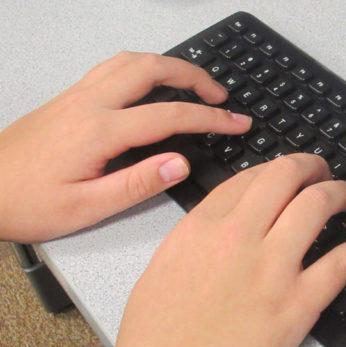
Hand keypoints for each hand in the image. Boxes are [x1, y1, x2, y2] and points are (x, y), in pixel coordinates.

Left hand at [0, 51, 251, 242]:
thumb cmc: (28, 204)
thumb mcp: (86, 207)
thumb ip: (138, 184)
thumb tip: (181, 162)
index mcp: (99, 132)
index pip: (169, 115)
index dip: (210, 119)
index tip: (238, 122)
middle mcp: (89, 103)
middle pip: (151, 69)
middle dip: (194, 76)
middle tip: (221, 95)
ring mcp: (76, 96)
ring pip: (130, 60)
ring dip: (168, 65)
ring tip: (194, 84)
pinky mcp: (68, 98)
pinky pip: (113, 67)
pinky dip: (143, 67)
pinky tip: (151, 84)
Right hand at [64, 154, 345, 346]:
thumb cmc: (157, 338)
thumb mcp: (163, 268)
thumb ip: (197, 239)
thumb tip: (224, 227)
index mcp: (202, 226)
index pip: (250, 177)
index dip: (277, 169)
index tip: (288, 176)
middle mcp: (240, 236)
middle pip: (287, 176)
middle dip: (312, 166)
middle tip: (323, 173)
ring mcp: (273, 267)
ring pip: (318, 204)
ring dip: (341, 192)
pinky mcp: (300, 302)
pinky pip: (344, 261)